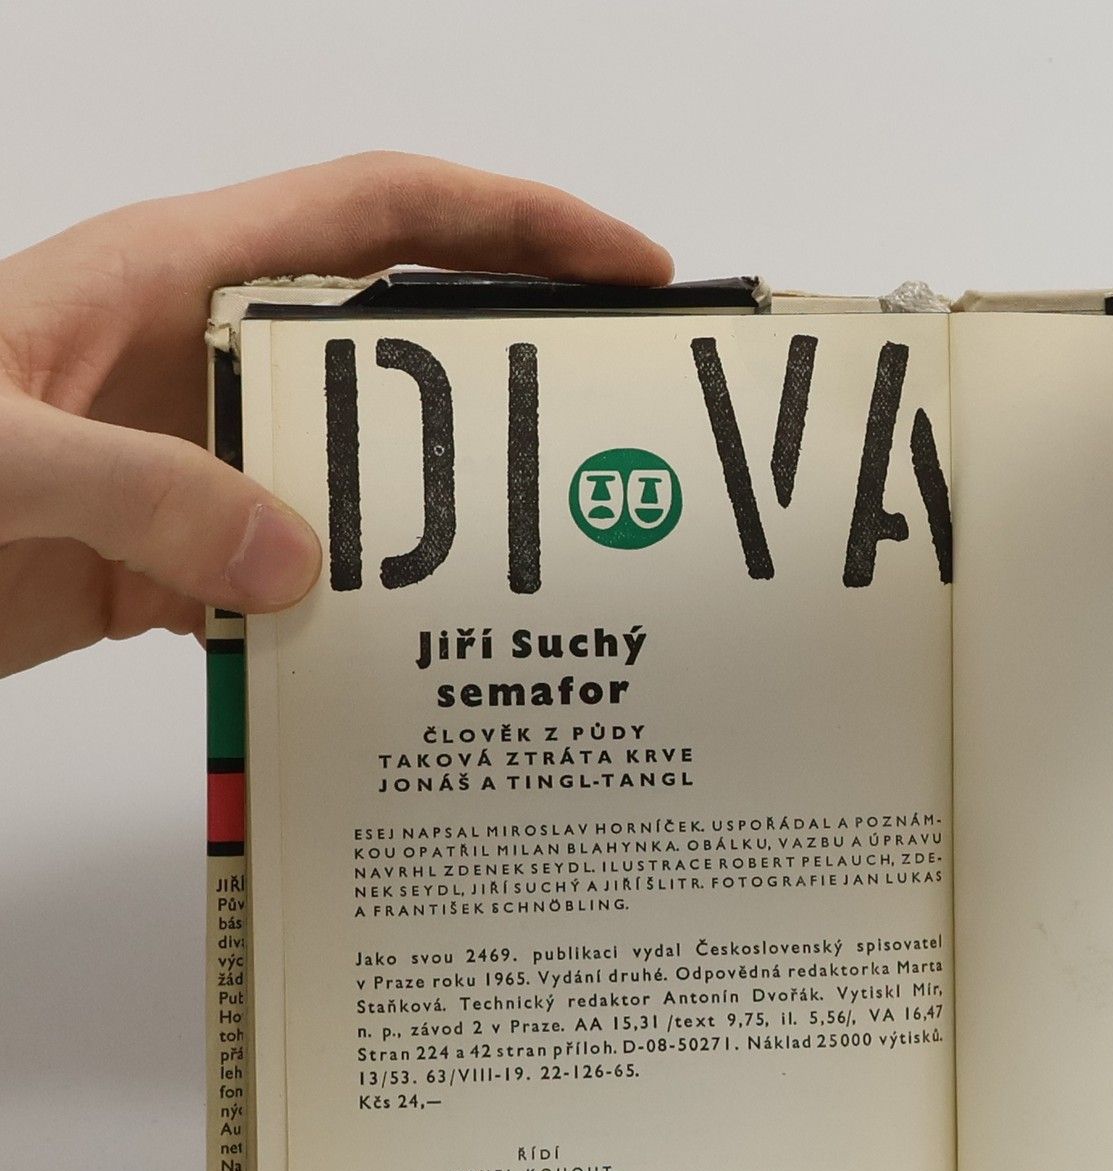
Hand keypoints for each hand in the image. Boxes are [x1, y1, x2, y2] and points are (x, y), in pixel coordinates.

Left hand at [0, 154, 671, 675]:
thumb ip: (146, 494)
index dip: (516, 221)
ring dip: (440, 529)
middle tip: (621, 440)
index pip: (381, 214)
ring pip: (358, 484)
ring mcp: (189, 466)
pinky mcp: (166, 562)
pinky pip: (295, 585)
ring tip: (545, 581)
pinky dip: (352, 628)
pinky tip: (403, 673)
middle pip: (397, 347)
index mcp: (173, 281)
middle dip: (512, 379)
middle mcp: (201, 363)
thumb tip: (300, 565)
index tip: (624, 264)